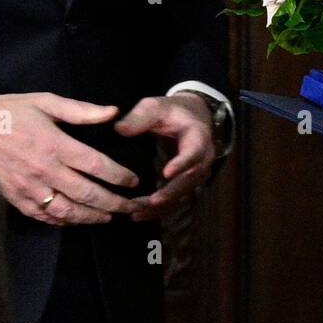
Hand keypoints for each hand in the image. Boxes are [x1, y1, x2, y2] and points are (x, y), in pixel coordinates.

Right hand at [0, 91, 141, 226]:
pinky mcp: (15, 198)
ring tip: (108, 218)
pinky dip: (62, 221)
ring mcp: (29, 188)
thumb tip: (113, 112)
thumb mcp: (46, 102)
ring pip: (67, 211)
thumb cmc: (9, 112)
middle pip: (87, 194)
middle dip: (113, 203)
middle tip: (130, 207)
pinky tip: (74, 220)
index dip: (119, 176)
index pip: (96, 165)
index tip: (133, 181)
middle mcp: (45, 170)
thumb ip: (81, 110)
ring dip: (91, 217)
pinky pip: (43, 216)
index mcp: (55, 145)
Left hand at [114, 93, 216, 220]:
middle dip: (169, 193)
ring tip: (136, 212)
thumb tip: (119, 130)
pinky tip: (138, 216)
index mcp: (197, 137)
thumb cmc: (171, 112)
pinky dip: (159, 211)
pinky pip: (177, 202)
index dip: (182, 163)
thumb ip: (139, 117)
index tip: (166, 173)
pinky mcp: (187, 185)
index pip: (194, 152)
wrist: (190, 118)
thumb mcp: (156, 106)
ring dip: (162, 206)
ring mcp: (196, 175)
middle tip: (148, 202)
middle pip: (190, 180)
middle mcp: (202, 159)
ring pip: (183, 195)